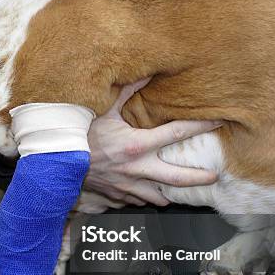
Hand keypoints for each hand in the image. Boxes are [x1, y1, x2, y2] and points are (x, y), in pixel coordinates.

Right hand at [85, 79, 220, 205]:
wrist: (57, 161)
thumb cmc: (80, 134)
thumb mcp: (103, 109)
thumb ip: (126, 92)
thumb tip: (145, 73)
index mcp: (137, 145)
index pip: (176, 133)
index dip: (200, 126)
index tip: (217, 121)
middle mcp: (137, 169)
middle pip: (177, 178)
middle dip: (199, 178)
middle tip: (214, 177)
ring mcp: (127, 185)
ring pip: (157, 196)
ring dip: (168, 194)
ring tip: (178, 193)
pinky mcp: (115, 195)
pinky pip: (135, 201)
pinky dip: (143, 198)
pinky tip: (146, 195)